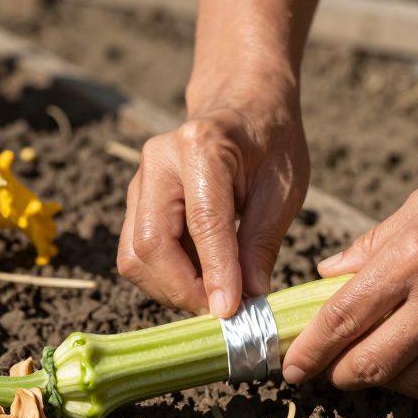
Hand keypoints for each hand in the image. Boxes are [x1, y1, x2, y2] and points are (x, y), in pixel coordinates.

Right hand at [117, 84, 308, 317]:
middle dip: (183, 289)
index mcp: (201, 146)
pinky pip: (137, 251)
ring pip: (134, 255)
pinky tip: (200, 278)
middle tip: (224, 311)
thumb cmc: (269, 142)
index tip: (231, 311)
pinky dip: (165, 277)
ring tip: (214, 295)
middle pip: (149, 244)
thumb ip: (261, 242)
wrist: (241, 105)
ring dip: (170, 288)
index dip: (215, 272)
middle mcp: (157, 162)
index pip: (202, 222)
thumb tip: (248, 298)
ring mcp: (139, 181)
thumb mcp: (283, 188)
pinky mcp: (135, 201)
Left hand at [281, 145, 417, 395]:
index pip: (342, 321)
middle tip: (330, 371)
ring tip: (377, 362)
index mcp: (410, 259)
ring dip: (386, 381)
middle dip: (341, 377)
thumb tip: (328, 275)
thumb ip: (371, 247)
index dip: (310, 352)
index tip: (293, 366)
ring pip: (414, 384)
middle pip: (372, 367)